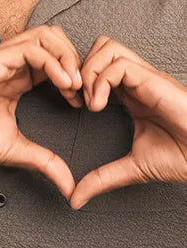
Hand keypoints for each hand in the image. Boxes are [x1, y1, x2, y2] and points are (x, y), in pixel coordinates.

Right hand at [0, 24, 83, 199]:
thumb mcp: (16, 151)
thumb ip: (45, 161)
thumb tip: (69, 186)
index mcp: (15, 80)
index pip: (55, 60)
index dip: (75, 77)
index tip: (82, 104)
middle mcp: (9, 65)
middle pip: (54, 39)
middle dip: (76, 60)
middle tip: (84, 90)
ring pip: (46, 36)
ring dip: (68, 57)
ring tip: (75, 84)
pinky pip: (31, 49)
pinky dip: (53, 62)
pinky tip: (62, 83)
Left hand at [68, 35, 186, 209]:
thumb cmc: (182, 158)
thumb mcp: (131, 169)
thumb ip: (101, 178)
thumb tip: (74, 199)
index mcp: (131, 95)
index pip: (97, 67)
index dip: (78, 81)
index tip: (71, 106)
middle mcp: (136, 81)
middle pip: (99, 47)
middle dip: (77, 69)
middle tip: (73, 99)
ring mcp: (145, 78)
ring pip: (106, 47)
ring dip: (87, 73)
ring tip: (87, 103)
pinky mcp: (154, 81)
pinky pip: (118, 64)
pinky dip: (99, 81)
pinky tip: (98, 106)